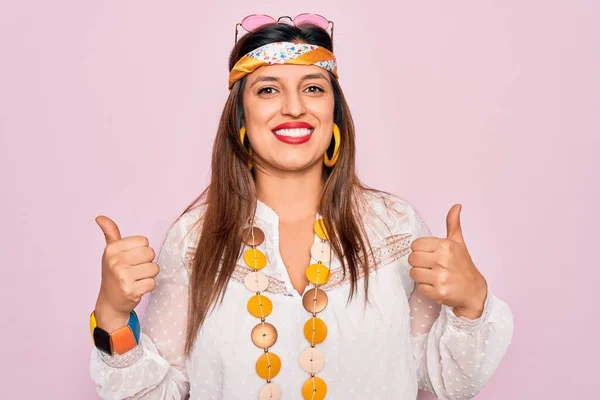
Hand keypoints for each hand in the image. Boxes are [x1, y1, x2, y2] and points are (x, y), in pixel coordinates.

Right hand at [94, 216, 158, 331]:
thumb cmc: (114, 273)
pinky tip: (137, 288)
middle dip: (147, 262)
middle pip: (151, 253)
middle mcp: (115, 261)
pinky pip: (153, 282)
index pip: (144, 241)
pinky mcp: (131, 290)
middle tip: (135, 270)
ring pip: (154, 268)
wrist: (110, 302)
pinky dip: (148, 286)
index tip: (131, 259)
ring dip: (148, 275)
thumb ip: (110, 233)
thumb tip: (100, 217)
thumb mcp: (111, 252)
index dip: (142, 250)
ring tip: (136, 279)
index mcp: (112, 249)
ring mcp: (122, 276)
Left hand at [408, 204, 487, 318]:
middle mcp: (442, 260)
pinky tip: (436, 285)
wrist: (474, 291)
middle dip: (418, 263)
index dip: (419, 250)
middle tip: (429, 266)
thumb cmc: (463, 266)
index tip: (428, 255)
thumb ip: (453, 224)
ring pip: (413, 273)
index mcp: (445, 246)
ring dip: (420, 276)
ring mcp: (441, 277)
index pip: (415, 245)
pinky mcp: (438, 292)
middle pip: (412, 259)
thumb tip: (456, 206)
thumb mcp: (459, 243)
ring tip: (432, 275)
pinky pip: (419, 287)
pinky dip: (425, 288)